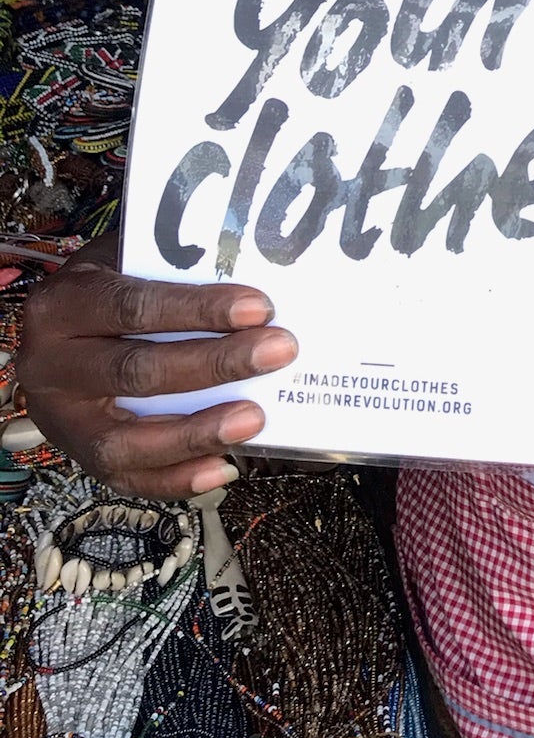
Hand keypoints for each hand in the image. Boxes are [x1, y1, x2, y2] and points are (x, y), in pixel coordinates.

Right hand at [15, 233, 295, 499]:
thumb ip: (174, 265)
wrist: (57, 332)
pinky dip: (178, 478)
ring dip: (197, 432)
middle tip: (278, 350)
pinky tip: (225, 464)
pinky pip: (128, 478)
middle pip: (136, 372)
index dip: (197, 309)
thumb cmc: (109, 287)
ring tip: (254, 419)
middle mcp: (50, 365)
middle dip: (215, 364)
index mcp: (62, 305)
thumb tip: (257, 267)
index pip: (132, 307)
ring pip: (125, 439)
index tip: (259, 307)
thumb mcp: (126, 258)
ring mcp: (61, 419)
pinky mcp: (79, 456)